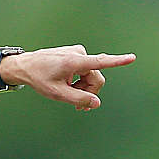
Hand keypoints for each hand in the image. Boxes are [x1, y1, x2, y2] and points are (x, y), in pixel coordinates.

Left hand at [0, 45, 135, 110]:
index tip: (132, 58)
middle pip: (96, 78)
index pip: (100, 62)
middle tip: (77, 106)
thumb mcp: (57, 93)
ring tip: (70, 92)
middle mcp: (78, 54)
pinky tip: (69, 84)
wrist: (26, 65)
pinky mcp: (77, 53)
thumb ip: (78, 99)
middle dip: (89, 92)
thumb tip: (97, 103)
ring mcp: (78, 52)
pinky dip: (81, 80)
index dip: (117, 61)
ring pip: (92, 75)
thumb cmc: (39, 78)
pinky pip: (86, 70)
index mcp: (74, 62)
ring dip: (84, 87)